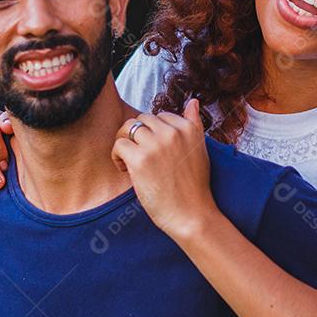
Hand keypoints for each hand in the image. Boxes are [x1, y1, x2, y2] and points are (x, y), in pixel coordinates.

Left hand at [111, 100, 217, 240]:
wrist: (192, 215)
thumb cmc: (194, 187)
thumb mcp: (200, 150)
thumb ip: (194, 124)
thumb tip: (192, 101)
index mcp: (188, 128)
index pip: (160, 116)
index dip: (153, 134)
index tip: (154, 152)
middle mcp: (173, 132)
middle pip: (142, 119)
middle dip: (137, 136)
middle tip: (139, 157)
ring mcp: (156, 144)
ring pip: (128, 128)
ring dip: (125, 144)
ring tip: (130, 163)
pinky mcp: (140, 159)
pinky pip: (119, 144)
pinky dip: (117, 156)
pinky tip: (125, 170)